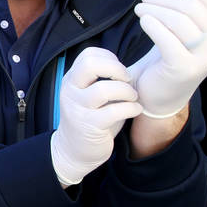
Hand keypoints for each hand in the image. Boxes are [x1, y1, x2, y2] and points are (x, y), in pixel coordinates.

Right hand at [50, 47, 143, 185]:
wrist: (74, 151)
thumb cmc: (91, 119)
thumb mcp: (90, 96)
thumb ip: (101, 79)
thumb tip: (128, 66)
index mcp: (72, 80)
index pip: (88, 55)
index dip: (110, 58)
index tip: (120, 72)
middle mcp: (71, 92)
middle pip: (91, 65)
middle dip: (117, 69)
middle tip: (127, 80)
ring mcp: (78, 109)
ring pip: (104, 89)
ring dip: (127, 91)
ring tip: (133, 98)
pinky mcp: (89, 126)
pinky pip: (115, 111)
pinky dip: (131, 108)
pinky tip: (135, 110)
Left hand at [128, 0, 206, 117]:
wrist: (158, 95)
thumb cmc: (167, 58)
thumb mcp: (181, 29)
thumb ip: (185, 5)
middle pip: (192, 8)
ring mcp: (206, 58)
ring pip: (179, 21)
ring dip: (155, 10)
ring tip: (140, 10)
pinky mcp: (185, 69)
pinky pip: (168, 40)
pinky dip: (153, 25)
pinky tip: (143, 20)